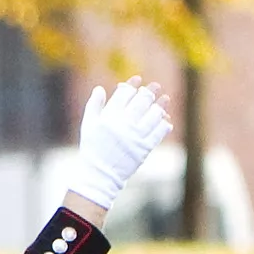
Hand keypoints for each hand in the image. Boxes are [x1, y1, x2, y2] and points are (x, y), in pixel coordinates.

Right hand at [62, 76, 175, 210]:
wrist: (100, 174)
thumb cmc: (93, 148)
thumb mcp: (88, 125)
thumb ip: (94, 105)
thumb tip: (100, 88)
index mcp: (109, 117)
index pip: (124, 94)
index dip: (132, 85)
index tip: (138, 79)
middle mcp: (123, 125)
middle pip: (141, 102)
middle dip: (150, 92)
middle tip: (156, 86)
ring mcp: (135, 136)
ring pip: (153, 115)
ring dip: (160, 106)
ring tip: (165, 99)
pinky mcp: (144, 148)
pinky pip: (158, 133)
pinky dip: (163, 125)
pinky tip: (165, 120)